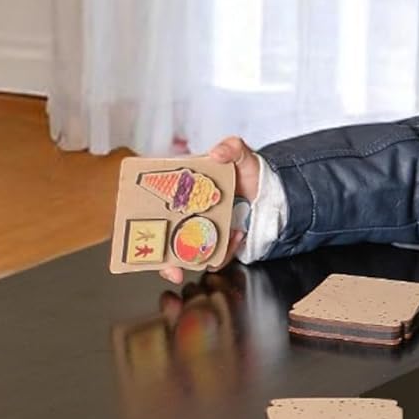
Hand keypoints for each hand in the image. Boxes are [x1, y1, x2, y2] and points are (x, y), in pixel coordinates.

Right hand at [159, 137, 261, 285]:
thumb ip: (231, 148)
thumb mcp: (242, 155)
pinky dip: (225, 252)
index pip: (155, 208)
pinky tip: (237, 235)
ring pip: (186, 254)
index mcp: (183, 192)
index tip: (145, 235)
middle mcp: (187, 214)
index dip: (145, 223)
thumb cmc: (250, 174)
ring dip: (195, 259)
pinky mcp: (218, 245)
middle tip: (173, 271)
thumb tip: (216, 153)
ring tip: (215, 248)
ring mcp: (202, 231)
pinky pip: (215, 257)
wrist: (274, 195)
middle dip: (165, 261)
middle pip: (165, 240)